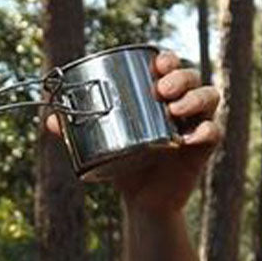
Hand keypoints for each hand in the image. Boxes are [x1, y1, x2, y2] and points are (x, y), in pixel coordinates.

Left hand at [45, 50, 220, 214]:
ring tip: (175, 109)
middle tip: (162, 89)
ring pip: (209, 97)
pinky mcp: (202, 148)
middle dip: (180, 77)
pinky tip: (190, 136)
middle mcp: (182, 104)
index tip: (157, 63)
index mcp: (159, 97)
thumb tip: (48, 119)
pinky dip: (206, 131)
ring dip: (195, 98)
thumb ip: (74, 131)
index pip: (170, 67)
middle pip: (192, 77)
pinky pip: (213, 133)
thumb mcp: (97, 145)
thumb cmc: (122, 164)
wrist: (139, 200)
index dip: (167, 60)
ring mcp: (195, 123)